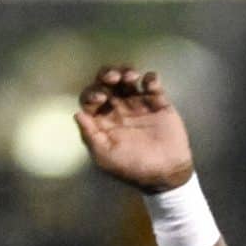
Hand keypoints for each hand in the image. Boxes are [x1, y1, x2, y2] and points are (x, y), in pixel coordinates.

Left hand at [75, 66, 193, 191]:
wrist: (167, 174)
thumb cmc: (134, 168)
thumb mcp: (106, 157)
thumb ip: (90, 136)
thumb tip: (77, 114)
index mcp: (103, 120)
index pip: (90, 98)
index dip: (92, 92)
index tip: (101, 97)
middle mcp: (118, 109)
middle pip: (107, 82)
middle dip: (107, 75)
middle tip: (114, 77)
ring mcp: (139, 104)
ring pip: (128, 79)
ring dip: (127, 72)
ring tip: (132, 77)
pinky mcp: (158, 103)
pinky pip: (153, 84)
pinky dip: (151, 78)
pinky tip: (151, 84)